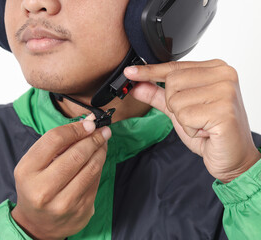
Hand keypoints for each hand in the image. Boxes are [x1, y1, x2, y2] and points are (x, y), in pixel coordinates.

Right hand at [11, 117, 111, 239]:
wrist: (37, 224)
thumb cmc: (35, 186)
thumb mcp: (33, 164)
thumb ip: (55, 144)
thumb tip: (87, 122)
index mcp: (27, 171)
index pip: (55, 139)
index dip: (76, 128)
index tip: (89, 123)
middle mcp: (44, 189)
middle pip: (76, 154)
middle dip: (94, 138)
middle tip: (102, 130)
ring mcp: (64, 203)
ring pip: (91, 167)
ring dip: (101, 150)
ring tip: (103, 141)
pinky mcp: (81, 210)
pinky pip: (96, 181)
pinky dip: (99, 165)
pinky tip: (99, 158)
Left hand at [124, 60, 260, 182]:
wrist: (234, 157)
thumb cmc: (211, 132)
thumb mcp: (180, 110)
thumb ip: (159, 96)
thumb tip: (137, 86)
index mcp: (215, 69)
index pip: (173, 67)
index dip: (149, 71)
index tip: (130, 72)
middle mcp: (223, 75)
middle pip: (171, 82)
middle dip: (174, 105)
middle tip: (195, 115)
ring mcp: (226, 92)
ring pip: (176, 101)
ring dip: (183, 119)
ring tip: (202, 124)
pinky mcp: (224, 111)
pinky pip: (185, 117)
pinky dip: (190, 129)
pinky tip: (206, 131)